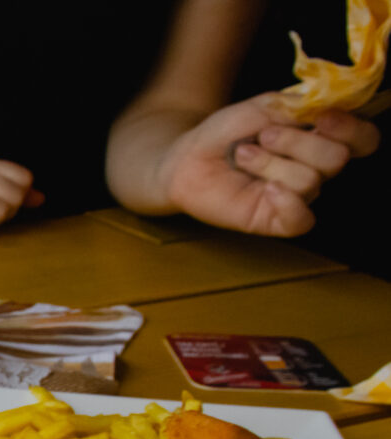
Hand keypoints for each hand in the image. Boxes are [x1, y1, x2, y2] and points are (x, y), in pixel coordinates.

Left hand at [158, 95, 379, 236]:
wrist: (186, 157)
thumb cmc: (225, 132)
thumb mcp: (262, 106)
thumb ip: (297, 106)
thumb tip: (328, 108)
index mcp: (322, 137)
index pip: (363, 139)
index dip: (350, 127)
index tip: (320, 116)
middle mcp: (316, 168)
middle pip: (336, 158)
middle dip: (295, 142)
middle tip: (260, 137)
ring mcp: (297, 196)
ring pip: (309, 181)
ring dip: (270, 162)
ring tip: (242, 155)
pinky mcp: (275, 219)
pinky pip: (301, 219)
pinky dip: (287, 202)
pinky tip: (265, 189)